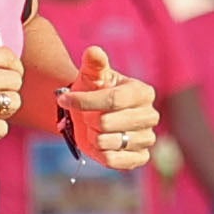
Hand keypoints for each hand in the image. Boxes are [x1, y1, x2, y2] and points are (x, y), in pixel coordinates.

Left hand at [58, 46, 161, 172]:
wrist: (93, 114)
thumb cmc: (94, 89)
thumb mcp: (91, 75)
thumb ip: (93, 63)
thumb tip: (94, 51)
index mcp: (142, 92)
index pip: (112, 99)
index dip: (84, 101)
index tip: (64, 98)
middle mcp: (150, 115)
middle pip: (106, 123)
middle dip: (87, 120)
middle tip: (87, 116)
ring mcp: (147, 138)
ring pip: (107, 142)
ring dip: (92, 137)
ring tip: (95, 129)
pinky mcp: (140, 157)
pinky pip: (115, 161)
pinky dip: (100, 154)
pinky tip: (100, 145)